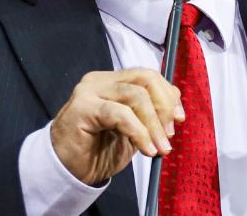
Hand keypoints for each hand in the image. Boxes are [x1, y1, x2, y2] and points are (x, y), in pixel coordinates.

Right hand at [50, 68, 184, 184]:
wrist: (67, 170)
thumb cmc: (97, 151)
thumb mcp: (132, 131)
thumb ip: (149, 115)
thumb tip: (175, 109)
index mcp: (113, 82)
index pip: (149, 76)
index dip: (169, 95)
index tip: (180, 119)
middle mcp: (101, 81)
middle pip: (145, 78)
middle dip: (164, 106)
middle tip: (169, 134)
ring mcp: (90, 91)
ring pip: (135, 95)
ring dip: (154, 124)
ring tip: (160, 148)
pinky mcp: (83, 107)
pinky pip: (121, 114)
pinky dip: (139, 132)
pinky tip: (146, 149)